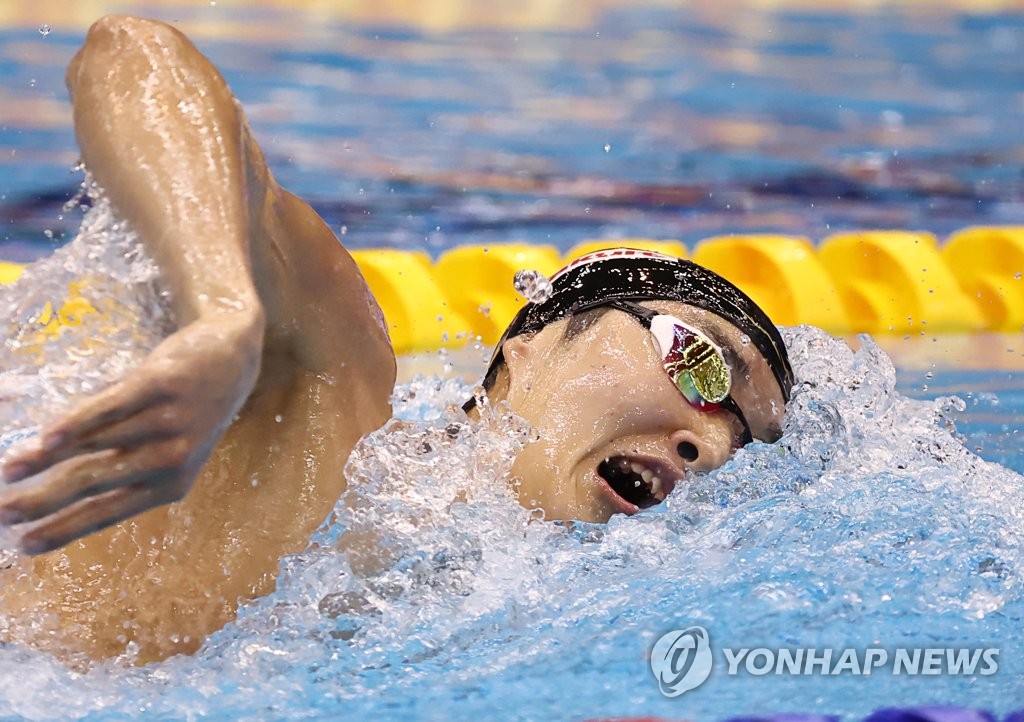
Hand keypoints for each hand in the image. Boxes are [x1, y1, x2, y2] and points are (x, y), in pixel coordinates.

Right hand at [0, 311, 262, 553]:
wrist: (233, 358)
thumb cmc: (187, 412)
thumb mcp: (164, 448)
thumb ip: (116, 462)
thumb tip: (48, 473)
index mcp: (172, 485)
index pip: (108, 513)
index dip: (65, 529)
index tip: (23, 546)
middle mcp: (172, 459)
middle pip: (94, 483)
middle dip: (43, 502)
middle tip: (1, 514)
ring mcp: (168, 421)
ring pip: (94, 444)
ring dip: (44, 459)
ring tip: (8, 470)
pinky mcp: (162, 384)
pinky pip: (110, 407)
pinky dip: (77, 423)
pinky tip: (47, 438)